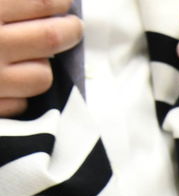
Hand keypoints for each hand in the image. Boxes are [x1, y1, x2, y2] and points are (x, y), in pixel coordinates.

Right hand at [0, 0, 80, 117]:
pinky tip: (10, 81)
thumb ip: (8, 4)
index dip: (59, 2)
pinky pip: (21, 104)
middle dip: (69, 30)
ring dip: (44, 66)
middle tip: (73, 26)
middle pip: (51, 38)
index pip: (41, 3)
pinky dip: (21, 94)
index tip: (64, 3)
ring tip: (35, 56)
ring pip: (42, 76)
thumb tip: (48, 4)